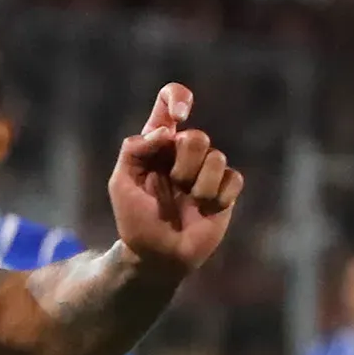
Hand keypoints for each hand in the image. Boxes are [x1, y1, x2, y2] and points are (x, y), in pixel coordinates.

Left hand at [108, 84, 242, 277]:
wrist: (157, 256)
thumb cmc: (136, 220)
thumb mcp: (120, 184)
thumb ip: (134, 150)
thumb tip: (165, 132)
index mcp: (159, 144)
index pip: (169, 101)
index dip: (177, 98)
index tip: (178, 116)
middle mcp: (185, 152)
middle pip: (197, 137)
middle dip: (182, 166)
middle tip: (173, 186)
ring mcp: (208, 169)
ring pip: (216, 158)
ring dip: (197, 186)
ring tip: (188, 202)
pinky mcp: (226, 189)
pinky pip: (233, 178)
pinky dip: (217, 197)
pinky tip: (206, 210)